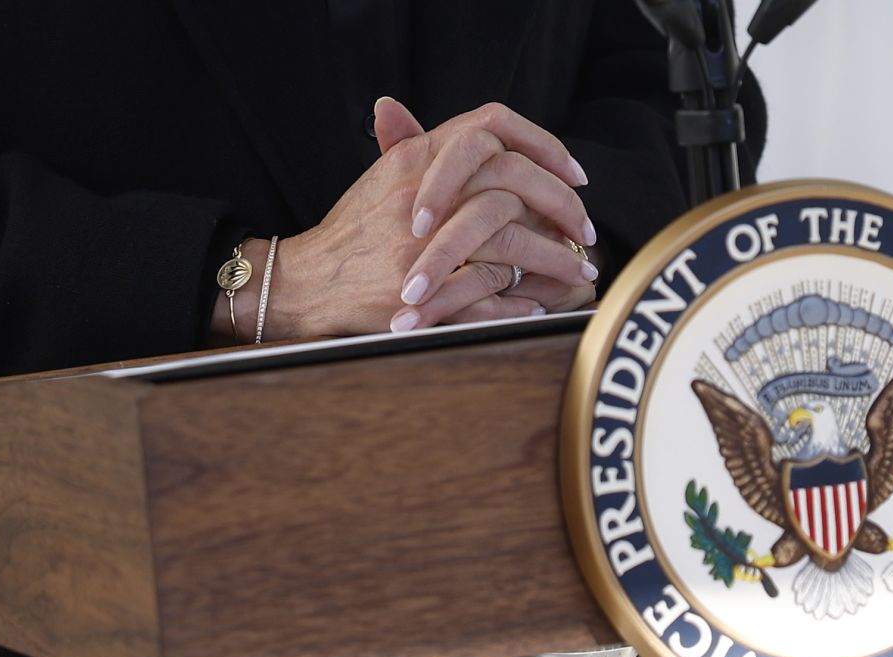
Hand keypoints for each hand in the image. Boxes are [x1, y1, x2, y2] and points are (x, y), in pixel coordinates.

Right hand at [209, 98, 596, 340]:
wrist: (306, 282)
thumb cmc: (351, 233)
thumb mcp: (381, 176)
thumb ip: (414, 143)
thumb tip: (433, 117)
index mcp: (417, 158)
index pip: (492, 127)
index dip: (543, 146)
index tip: (574, 174)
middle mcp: (423, 193)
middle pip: (514, 182)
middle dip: (562, 206)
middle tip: (585, 229)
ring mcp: (425, 244)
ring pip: (512, 241)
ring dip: (553, 259)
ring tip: (576, 271)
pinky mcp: (425, 290)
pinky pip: (490, 291)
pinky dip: (521, 300)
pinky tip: (539, 303)